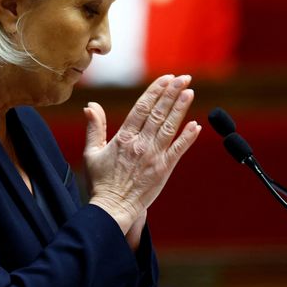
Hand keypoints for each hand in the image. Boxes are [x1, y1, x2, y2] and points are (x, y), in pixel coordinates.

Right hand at [84, 74, 200, 233]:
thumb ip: (94, 127)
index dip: (155, 91)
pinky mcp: (164, 169)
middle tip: (184, 78)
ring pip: (169, 127)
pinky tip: (196, 125)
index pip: (142, 107)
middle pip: (158, 112)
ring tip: (190, 92)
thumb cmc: (100, 183)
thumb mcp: (92, 153)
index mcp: (123, 137)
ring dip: (180, 108)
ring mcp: (154, 156)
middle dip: (172, 93)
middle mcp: (140, 143)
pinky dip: (188, 137)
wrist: (112, 209)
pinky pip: (178, 150)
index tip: (166, 78)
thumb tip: (90, 105)